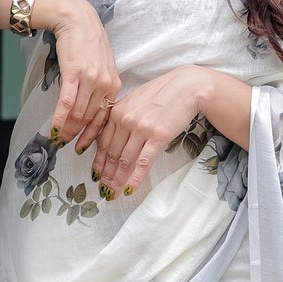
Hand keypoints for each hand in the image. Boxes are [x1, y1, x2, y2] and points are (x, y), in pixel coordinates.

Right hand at [40, 0, 121, 152]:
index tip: (84, 147)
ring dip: (67, 130)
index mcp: (114, 84)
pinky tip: (53, 129)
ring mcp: (90, 79)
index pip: (104, 117)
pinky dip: (59, 119)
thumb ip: (100, 88)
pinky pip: (67, 103)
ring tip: (58, 139)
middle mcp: (105, 84)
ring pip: (78, 113)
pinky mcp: (74, 73)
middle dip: (78, 136)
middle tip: (67, 146)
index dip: (93, 136)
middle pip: (90, 119)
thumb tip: (92, 109)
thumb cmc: (87, 41)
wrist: (77, 19)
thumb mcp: (102, 66)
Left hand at [90, 67, 208, 196]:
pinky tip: (129, 190)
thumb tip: (112, 137)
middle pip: (112, 155)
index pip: (103, 143)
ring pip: (124, 161)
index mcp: (117, 111)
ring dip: (117, 181)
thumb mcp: (135, 100)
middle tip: (103, 191)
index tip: (96, 176)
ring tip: (113, 194)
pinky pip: (142, 162)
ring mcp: (141, 129)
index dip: (98, 163)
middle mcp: (125, 120)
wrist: (186, 87)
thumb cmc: (162, 93)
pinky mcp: (158, 137)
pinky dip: (134, 179)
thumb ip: (121, 117)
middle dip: (106, 176)